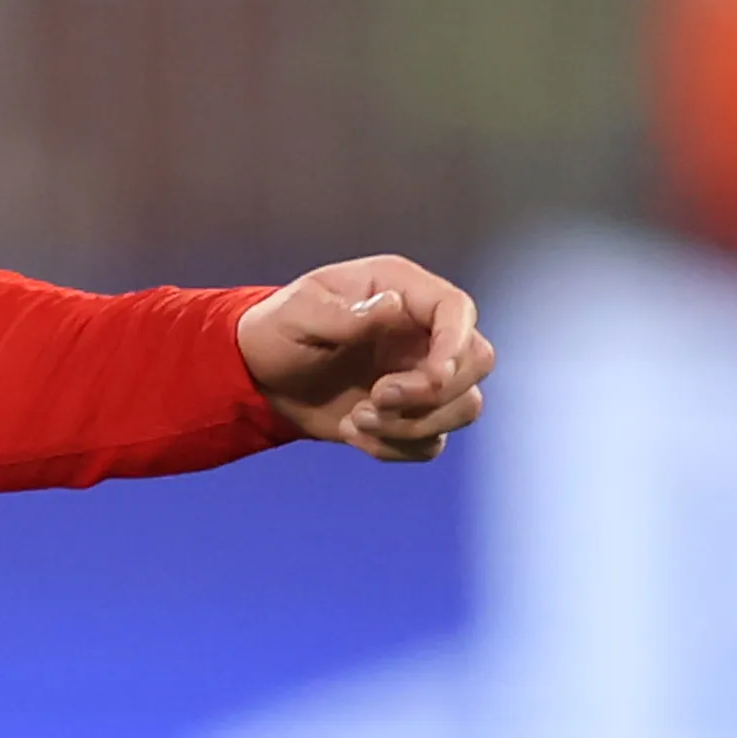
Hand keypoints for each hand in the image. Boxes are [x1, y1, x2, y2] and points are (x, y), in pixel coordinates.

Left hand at [240, 257, 494, 462]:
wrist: (259, 376)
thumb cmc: (278, 330)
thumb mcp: (299, 313)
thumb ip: (345, 312)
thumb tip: (394, 305)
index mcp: (402, 290)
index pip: (458, 311)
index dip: (456, 346)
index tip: (431, 378)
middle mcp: (422, 332)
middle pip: (477, 362)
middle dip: (433, 393)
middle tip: (375, 398)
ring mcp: (421, 375)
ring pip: (464, 407)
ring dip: (413, 426)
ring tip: (356, 419)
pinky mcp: (411, 415)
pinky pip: (432, 443)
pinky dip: (395, 447)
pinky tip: (352, 433)